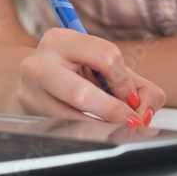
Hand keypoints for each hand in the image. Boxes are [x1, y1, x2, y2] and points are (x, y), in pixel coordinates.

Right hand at [12, 26, 165, 125]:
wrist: (34, 82)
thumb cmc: (76, 73)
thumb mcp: (104, 68)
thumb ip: (137, 86)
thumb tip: (146, 110)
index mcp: (62, 39)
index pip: (105, 56)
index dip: (124, 82)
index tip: (130, 96)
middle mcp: (40, 63)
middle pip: (81, 93)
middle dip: (114, 112)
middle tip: (132, 122)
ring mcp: (31, 92)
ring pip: (71, 119)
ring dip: (102, 130)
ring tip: (118, 131)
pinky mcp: (30, 116)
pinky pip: (63, 132)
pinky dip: (87, 136)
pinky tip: (97, 134)